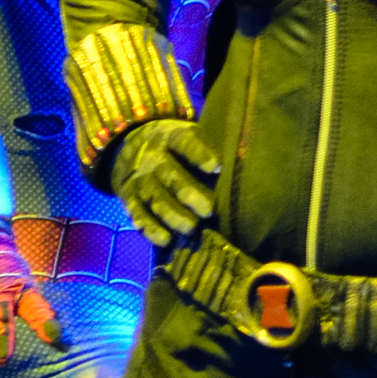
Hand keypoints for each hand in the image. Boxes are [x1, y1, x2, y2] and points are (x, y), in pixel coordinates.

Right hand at [106, 118, 221, 245]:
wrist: (132, 149)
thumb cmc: (180, 149)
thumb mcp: (191, 137)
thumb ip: (212, 148)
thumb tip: (246, 166)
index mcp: (171, 138)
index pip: (184, 142)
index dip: (199, 153)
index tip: (217, 166)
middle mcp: (153, 158)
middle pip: (170, 174)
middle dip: (189, 193)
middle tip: (210, 210)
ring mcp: (140, 180)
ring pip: (155, 198)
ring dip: (173, 215)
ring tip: (192, 228)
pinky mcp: (130, 200)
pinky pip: (139, 216)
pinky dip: (151, 229)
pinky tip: (166, 240)